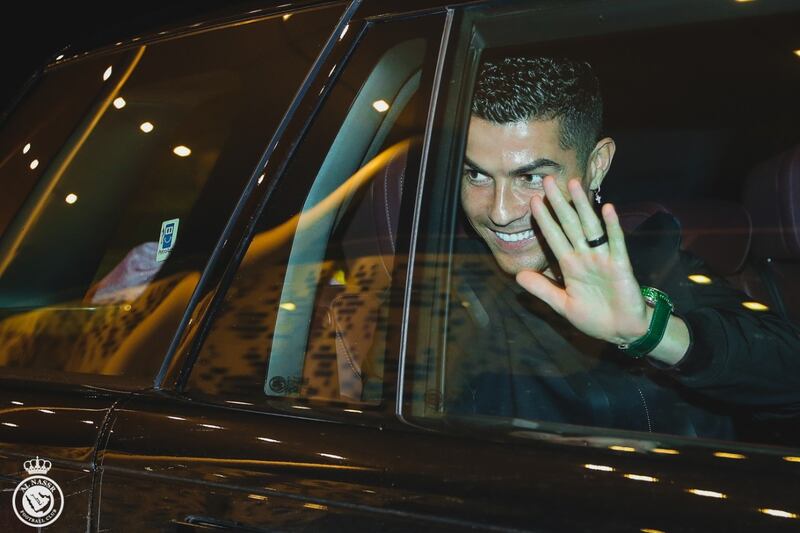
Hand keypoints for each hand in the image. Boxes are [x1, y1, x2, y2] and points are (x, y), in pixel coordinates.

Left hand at [516, 177, 648, 344]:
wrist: (622, 331)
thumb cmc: (595, 317)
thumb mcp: (563, 305)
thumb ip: (542, 290)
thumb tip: (518, 276)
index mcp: (570, 266)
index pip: (553, 237)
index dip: (544, 220)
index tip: (533, 201)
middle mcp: (585, 256)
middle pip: (569, 224)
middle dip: (559, 203)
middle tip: (548, 180)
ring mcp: (602, 258)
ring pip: (590, 227)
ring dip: (582, 206)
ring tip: (574, 184)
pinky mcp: (620, 265)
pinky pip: (615, 242)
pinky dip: (612, 226)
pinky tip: (607, 209)